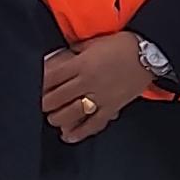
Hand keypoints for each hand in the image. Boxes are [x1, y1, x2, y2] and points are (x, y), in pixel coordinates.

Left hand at [40, 35, 155, 142]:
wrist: (148, 54)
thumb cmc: (121, 45)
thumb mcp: (92, 43)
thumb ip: (73, 53)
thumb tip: (55, 62)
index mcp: (81, 64)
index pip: (51, 77)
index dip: (38, 83)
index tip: (31, 87)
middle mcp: (88, 82)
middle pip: (57, 98)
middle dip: (44, 103)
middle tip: (39, 104)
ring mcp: (100, 97)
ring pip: (71, 114)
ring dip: (57, 118)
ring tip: (52, 117)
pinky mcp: (111, 108)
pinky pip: (93, 124)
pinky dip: (79, 132)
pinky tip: (68, 136)